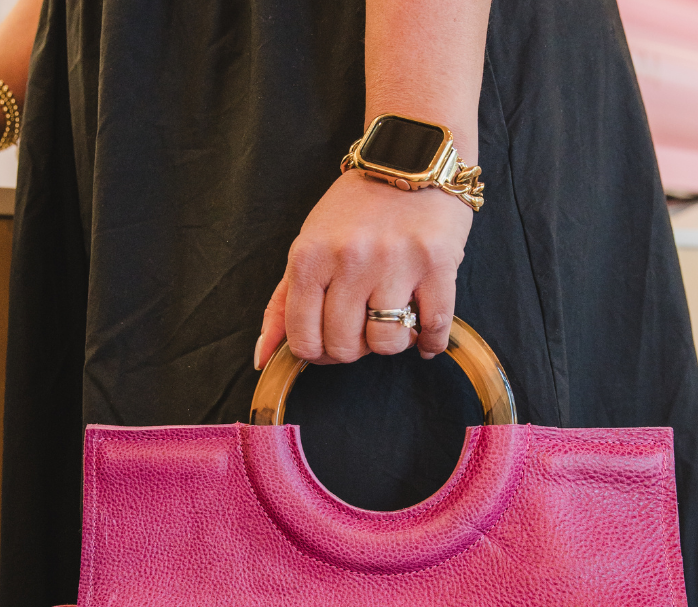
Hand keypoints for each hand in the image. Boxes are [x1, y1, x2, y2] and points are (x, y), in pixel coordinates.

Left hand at [255, 168, 473, 367]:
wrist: (411, 157)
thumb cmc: (356, 209)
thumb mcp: (308, 247)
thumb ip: (282, 304)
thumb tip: (262, 357)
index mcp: (310, 257)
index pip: (304, 339)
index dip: (317, 353)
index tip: (330, 343)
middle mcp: (349, 260)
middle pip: (344, 346)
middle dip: (354, 349)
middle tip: (363, 330)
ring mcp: (394, 263)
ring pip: (387, 343)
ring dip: (392, 344)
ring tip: (395, 324)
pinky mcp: (435, 264)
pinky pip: (432, 327)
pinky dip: (430, 343)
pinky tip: (424, 339)